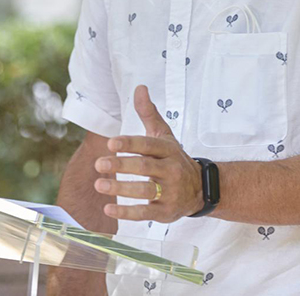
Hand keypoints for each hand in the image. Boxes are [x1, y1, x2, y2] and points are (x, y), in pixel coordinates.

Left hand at [94, 85, 204, 222]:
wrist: (201, 188)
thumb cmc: (174, 158)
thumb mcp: (164, 135)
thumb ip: (149, 113)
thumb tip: (139, 87)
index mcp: (167, 149)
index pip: (148, 145)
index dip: (130, 144)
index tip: (111, 143)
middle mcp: (171, 169)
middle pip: (145, 167)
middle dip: (121, 165)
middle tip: (99, 164)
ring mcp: (170, 192)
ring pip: (145, 190)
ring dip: (121, 188)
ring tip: (99, 184)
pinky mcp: (166, 212)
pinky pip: (145, 213)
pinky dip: (126, 212)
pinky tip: (108, 209)